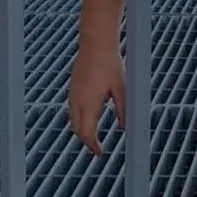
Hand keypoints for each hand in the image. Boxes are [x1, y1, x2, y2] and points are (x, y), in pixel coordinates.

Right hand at [68, 37, 124, 155]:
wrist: (96, 44)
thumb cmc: (109, 64)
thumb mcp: (121, 89)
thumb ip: (123, 109)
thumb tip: (125, 126)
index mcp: (89, 103)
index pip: (87, 132)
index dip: (93, 145)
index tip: (99, 153)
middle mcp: (77, 101)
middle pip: (77, 129)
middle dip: (86, 140)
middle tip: (96, 148)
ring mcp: (72, 94)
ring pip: (72, 120)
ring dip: (81, 130)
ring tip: (92, 137)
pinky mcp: (72, 88)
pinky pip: (71, 110)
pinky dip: (78, 119)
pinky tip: (88, 118)